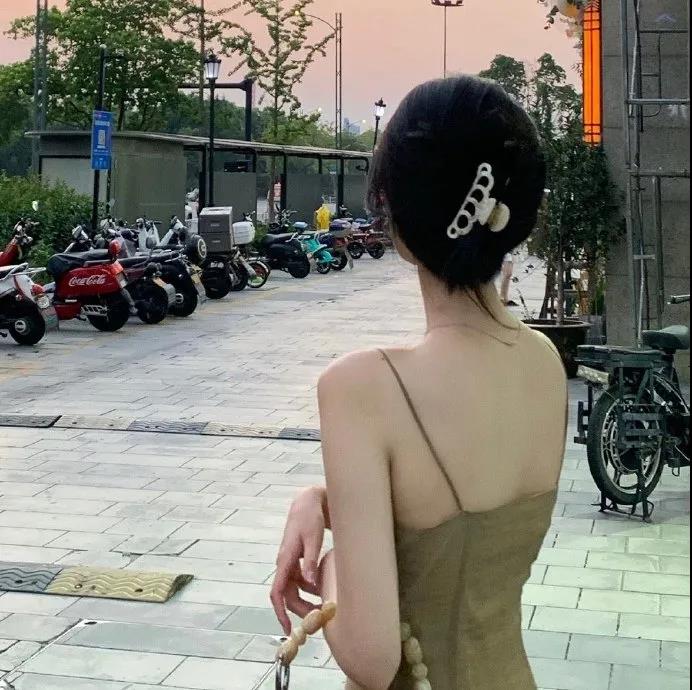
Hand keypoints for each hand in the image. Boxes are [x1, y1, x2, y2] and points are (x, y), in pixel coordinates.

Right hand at [271, 486, 327, 634]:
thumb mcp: (312, 538)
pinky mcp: (298, 560)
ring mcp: (291, 563)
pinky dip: (311, 589)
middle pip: (288, 596)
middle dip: (300, 611)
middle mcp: (285, 564)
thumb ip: (310, 561)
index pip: (277, 592)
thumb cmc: (309, 518)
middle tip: (317, 621)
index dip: (280, 613)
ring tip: (323, 609)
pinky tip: (324, 591)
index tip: (287, 630)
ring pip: (295, 590)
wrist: (307, 502)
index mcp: (285, 560)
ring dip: (306, 601)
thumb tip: (311, 583)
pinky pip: (301, 581)